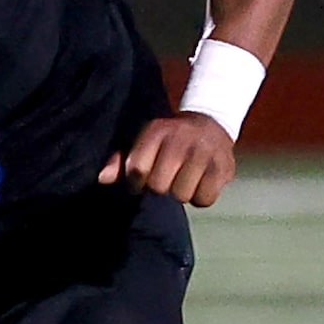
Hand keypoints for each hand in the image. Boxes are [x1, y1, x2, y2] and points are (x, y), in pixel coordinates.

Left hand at [98, 113, 235, 207]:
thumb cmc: (169, 142)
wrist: (211, 124)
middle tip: (169, 176)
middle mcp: (181, 138)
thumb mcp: (143, 144)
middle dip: (160, 187)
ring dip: (181, 192)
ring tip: (185, 178)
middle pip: (158, 186)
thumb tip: (101, 178)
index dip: (136, 182)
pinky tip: (200, 183)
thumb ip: (121, 162)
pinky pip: (204, 199)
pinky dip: (201, 197)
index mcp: (157, 131)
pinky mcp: (223, 167)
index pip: (136, 170)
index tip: (143, 178)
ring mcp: (204, 152)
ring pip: (181, 195)